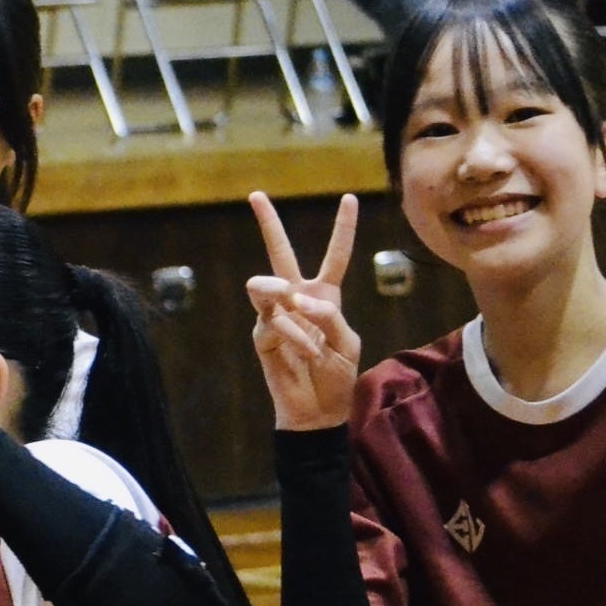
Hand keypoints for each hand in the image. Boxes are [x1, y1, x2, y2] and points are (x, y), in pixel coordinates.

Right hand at [247, 192, 361, 430]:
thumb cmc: (336, 375)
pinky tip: (307, 353)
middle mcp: (297, 298)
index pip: (335, 255)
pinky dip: (296, 337)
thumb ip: (328, 314)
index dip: (343, 228)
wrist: (316, 410)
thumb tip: (293, 299)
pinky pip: (276, 322)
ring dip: (283, 298)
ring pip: (268, 286)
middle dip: (268, 223)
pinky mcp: (262, 335)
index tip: (350, 198)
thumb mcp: (347, 340)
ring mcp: (276, 315)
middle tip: (255, 194)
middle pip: (282, 253)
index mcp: (325, 296)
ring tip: (297, 317)